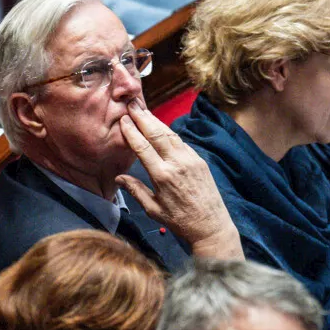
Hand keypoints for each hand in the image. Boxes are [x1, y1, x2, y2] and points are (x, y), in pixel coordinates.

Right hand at [115, 101, 242, 258]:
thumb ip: (136, 191)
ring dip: (156, 121)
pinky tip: (161, 127)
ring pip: (170, 134)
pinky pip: (181, 142)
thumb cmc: (180, 221)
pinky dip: (169, 132)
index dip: (132, 131)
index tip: (124, 120)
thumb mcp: (153, 210)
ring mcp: (191, 160)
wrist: (211, 225)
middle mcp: (177, 164)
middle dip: (143, 117)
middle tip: (132, 104)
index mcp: (163, 176)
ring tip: (144, 110)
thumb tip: (119, 178)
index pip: (143, 147)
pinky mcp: (200, 161)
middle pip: (157, 134)